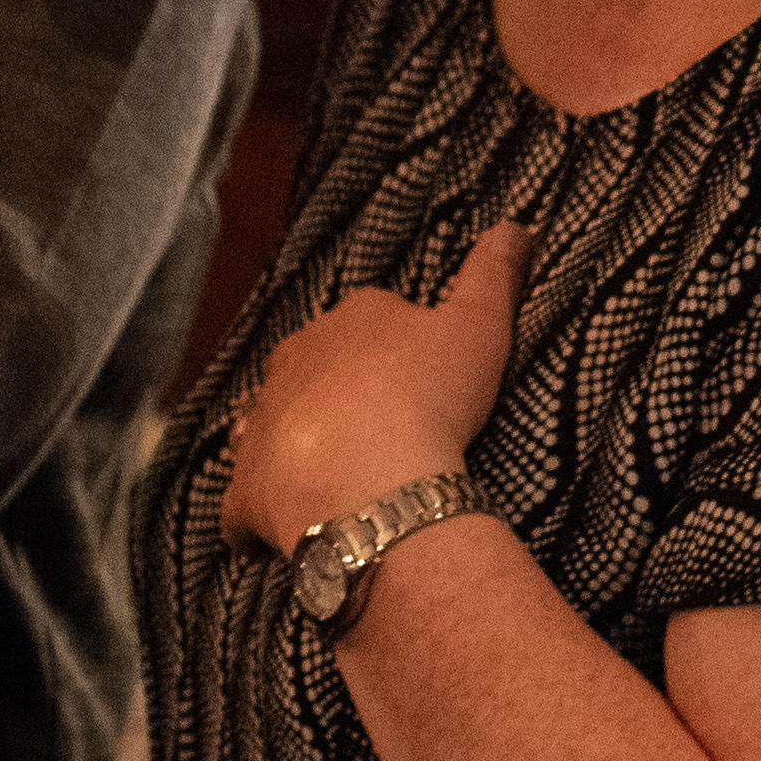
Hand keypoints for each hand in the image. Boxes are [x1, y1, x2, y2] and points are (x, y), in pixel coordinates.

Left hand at [222, 219, 528, 554]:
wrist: (372, 478)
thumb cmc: (429, 397)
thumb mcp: (481, 325)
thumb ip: (494, 274)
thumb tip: (516, 226)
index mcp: (350, 322)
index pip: (367, 322)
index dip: (393, 351)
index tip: (422, 379)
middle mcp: (293, 364)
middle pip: (309, 370)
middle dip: (331, 392)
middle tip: (379, 427)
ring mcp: (261, 427)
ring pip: (268, 428)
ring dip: (289, 445)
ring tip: (330, 474)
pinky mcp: (244, 492)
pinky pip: (245, 505)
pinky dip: (257, 517)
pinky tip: (281, 534)